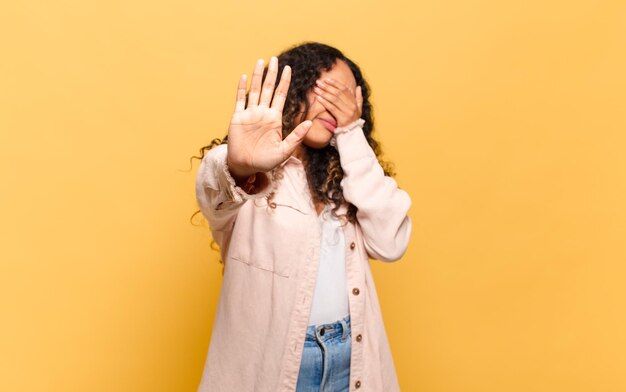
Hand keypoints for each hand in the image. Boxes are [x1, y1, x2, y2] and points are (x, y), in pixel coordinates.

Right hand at [226, 56, 312, 178]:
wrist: (246, 167)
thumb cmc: (265, 161)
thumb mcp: (285, 151)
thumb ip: (296, 137)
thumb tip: (310, 123)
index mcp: (274, 118)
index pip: (281, 95)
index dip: (284, 81)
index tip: (289, 68)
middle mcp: (263, 113)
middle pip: (268, 89)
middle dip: (272, 74)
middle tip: (275, 58)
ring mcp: (250, 114)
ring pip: (255, 90)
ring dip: (258, 76)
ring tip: (261, 61)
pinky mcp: (238, 118)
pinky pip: (240, 100)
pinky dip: (242, 88)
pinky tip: (245, 77)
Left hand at [312, 78, 362, 127]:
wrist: (352, 134)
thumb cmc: (353, 120)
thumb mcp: (359, 109)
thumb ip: (359, 98)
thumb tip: (358, 87)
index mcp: (354, 102)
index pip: (344, 89)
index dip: (335, 83)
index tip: (326, 79)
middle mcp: (351, 106)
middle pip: (338, 93)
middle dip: (327, 87)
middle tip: (318, 82)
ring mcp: (347, 112)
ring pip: (334, 99)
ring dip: (324, 93)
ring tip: (316, 89)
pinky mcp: (342, 118)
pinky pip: (332, 108)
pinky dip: (324, 102)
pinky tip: (318, 98)